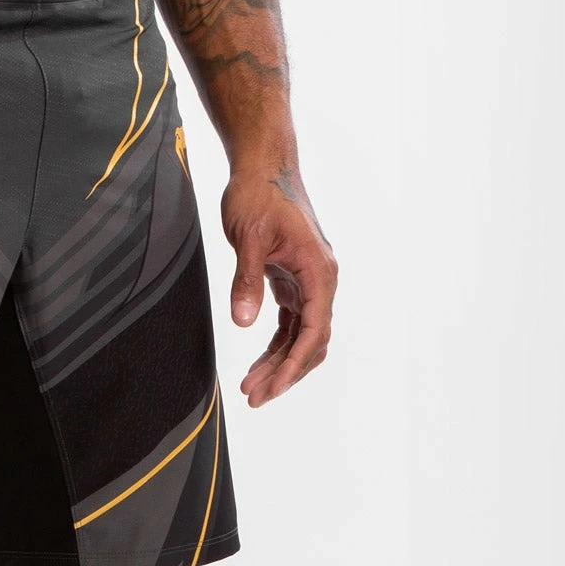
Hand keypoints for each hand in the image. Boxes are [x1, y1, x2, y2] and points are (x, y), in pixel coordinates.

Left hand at [222, 166, 337, 408]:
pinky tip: (258, 366)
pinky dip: (275, 347)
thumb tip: (244, 321)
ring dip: (279, 365)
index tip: (273, 387)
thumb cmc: (258, 195)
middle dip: (285, 373)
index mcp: (319, 271)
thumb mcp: (247, 236)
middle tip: (255, 398)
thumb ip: (246, 279)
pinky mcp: (293, 282)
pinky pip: (290, 325)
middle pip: (311, 341)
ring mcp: (308, 282)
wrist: (262, 167)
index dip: (294, 364)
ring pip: (300, 337)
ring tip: (251, 389)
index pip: (314, 330)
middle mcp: (321, 280)